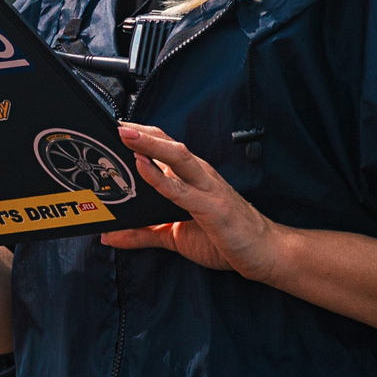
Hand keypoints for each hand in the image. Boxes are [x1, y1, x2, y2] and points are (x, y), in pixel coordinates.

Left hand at [99, 122, 285, 277]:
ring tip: (126, 134)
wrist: (266, 252)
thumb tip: (110, 237)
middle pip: (169, 146)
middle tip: (116, 123)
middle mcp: (200, 177)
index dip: (142, 136)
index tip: (117, 127)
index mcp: (194, 178)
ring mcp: (207, 189)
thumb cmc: (226, 238)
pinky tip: (144, 166)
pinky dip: (160, 177)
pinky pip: (181, 189)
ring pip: (177, 158)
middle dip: (142, 132)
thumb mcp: (175, 237)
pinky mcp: (211, 208)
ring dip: (150, 144)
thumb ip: (143, 235)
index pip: (166, 149)